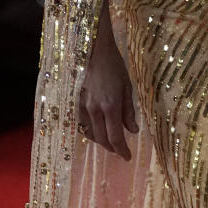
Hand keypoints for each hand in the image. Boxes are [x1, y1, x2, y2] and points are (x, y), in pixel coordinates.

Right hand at [78, 4, 137, 159]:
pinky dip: (90, 131)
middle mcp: (94, 110)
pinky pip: (81, 124)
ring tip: (109, 142)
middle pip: (102, 139)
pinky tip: (96, 130)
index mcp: (110, 106)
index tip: (128, 157)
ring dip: (101, 141)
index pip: (115, 137)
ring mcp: (82, 107)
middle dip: (112, 148)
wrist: (93, 50)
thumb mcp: (127, 87)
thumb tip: (133, 130)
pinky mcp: (75, 102)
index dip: (122, 150)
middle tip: (120, 152)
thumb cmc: (114, 65)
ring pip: (90, 133)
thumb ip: (129, 111)